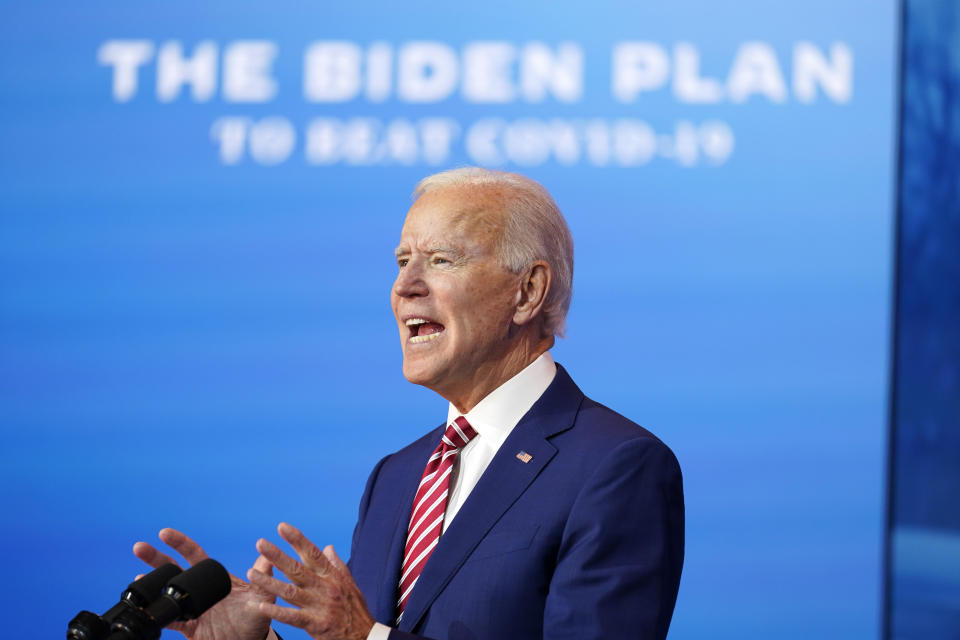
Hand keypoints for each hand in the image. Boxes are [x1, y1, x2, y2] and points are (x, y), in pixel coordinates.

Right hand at [133, 528, 275, 639]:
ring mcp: (192, 606)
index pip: (194, 554)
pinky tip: (146, 609)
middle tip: (139, 547)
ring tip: (137, 577)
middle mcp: (199, 589)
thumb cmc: (256, 616)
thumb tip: (267, 555)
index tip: (164, 533)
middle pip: (174, 568)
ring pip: (167, 592)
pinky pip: (170, 619)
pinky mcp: (189, 626)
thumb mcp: (262, 597)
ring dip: (151, 584)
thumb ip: (263, 578)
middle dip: (156, 558)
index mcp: (215, 576)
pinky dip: (159, 614)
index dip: (180, 543)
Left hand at [247, 522, 374, 639]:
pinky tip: (261, 606)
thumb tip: (327, 547)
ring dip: (269, 582)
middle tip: (260, 543)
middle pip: (297, 569)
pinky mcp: (317, 624)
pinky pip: (293, 617)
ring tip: (252, 573)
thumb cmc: (356, 609)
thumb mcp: (350, 583)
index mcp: (332, 576)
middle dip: (277, 555)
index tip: (282, 527)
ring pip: (290, 591)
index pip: (312, 553)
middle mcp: (325, 587)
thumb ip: (337, 564)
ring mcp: (320, 606)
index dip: (297, 539)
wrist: (366, 636)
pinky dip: (277, 611)